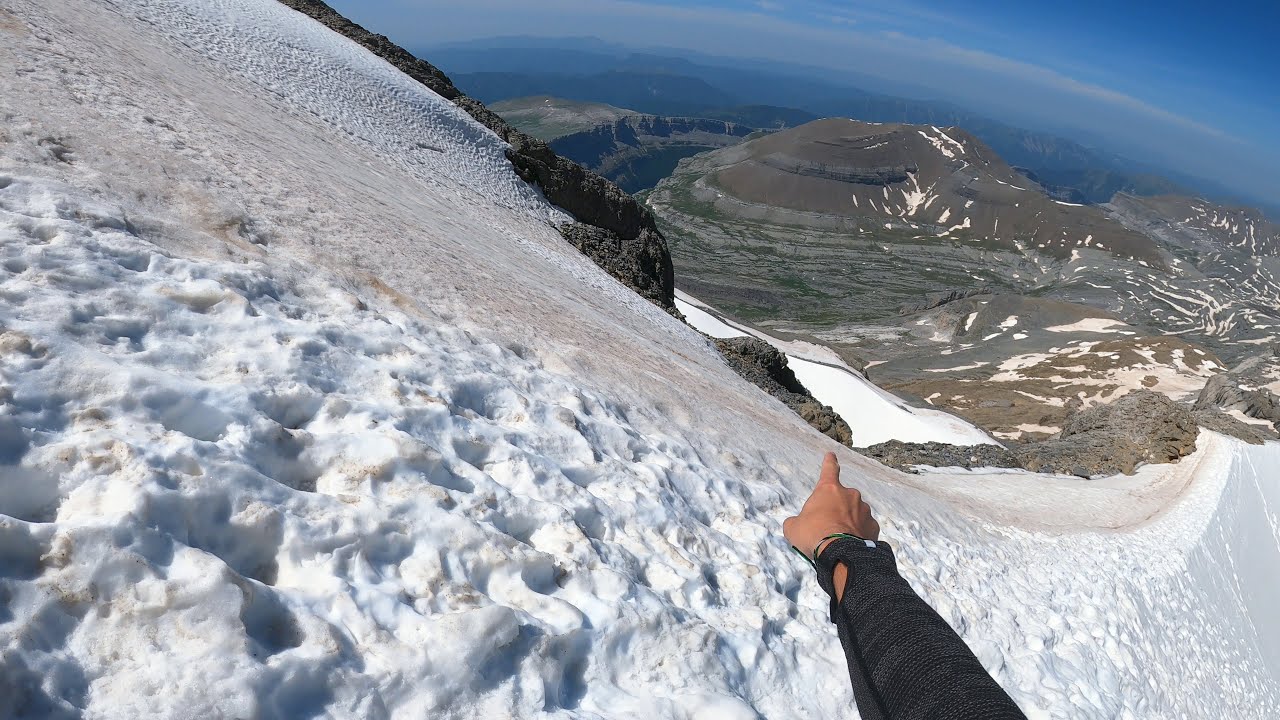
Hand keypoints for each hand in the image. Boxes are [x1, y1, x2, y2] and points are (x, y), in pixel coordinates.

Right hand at [784, 452, 879, 569]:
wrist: (840, 553)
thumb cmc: (813, 534)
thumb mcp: (793, 528)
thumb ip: (796, 522)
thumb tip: (797, 524)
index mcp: (829, 490)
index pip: (829, 469)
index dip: (829, 462)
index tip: (831, 455)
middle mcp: (849, 495)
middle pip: (842, 497)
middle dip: (836, 508)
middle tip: (827, 525)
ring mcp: (864, 510)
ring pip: (855, 512)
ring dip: (848, 520)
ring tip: (838, 538)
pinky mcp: (873, 526)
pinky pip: (864, 527)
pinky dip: (858, 533)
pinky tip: (850, 543)